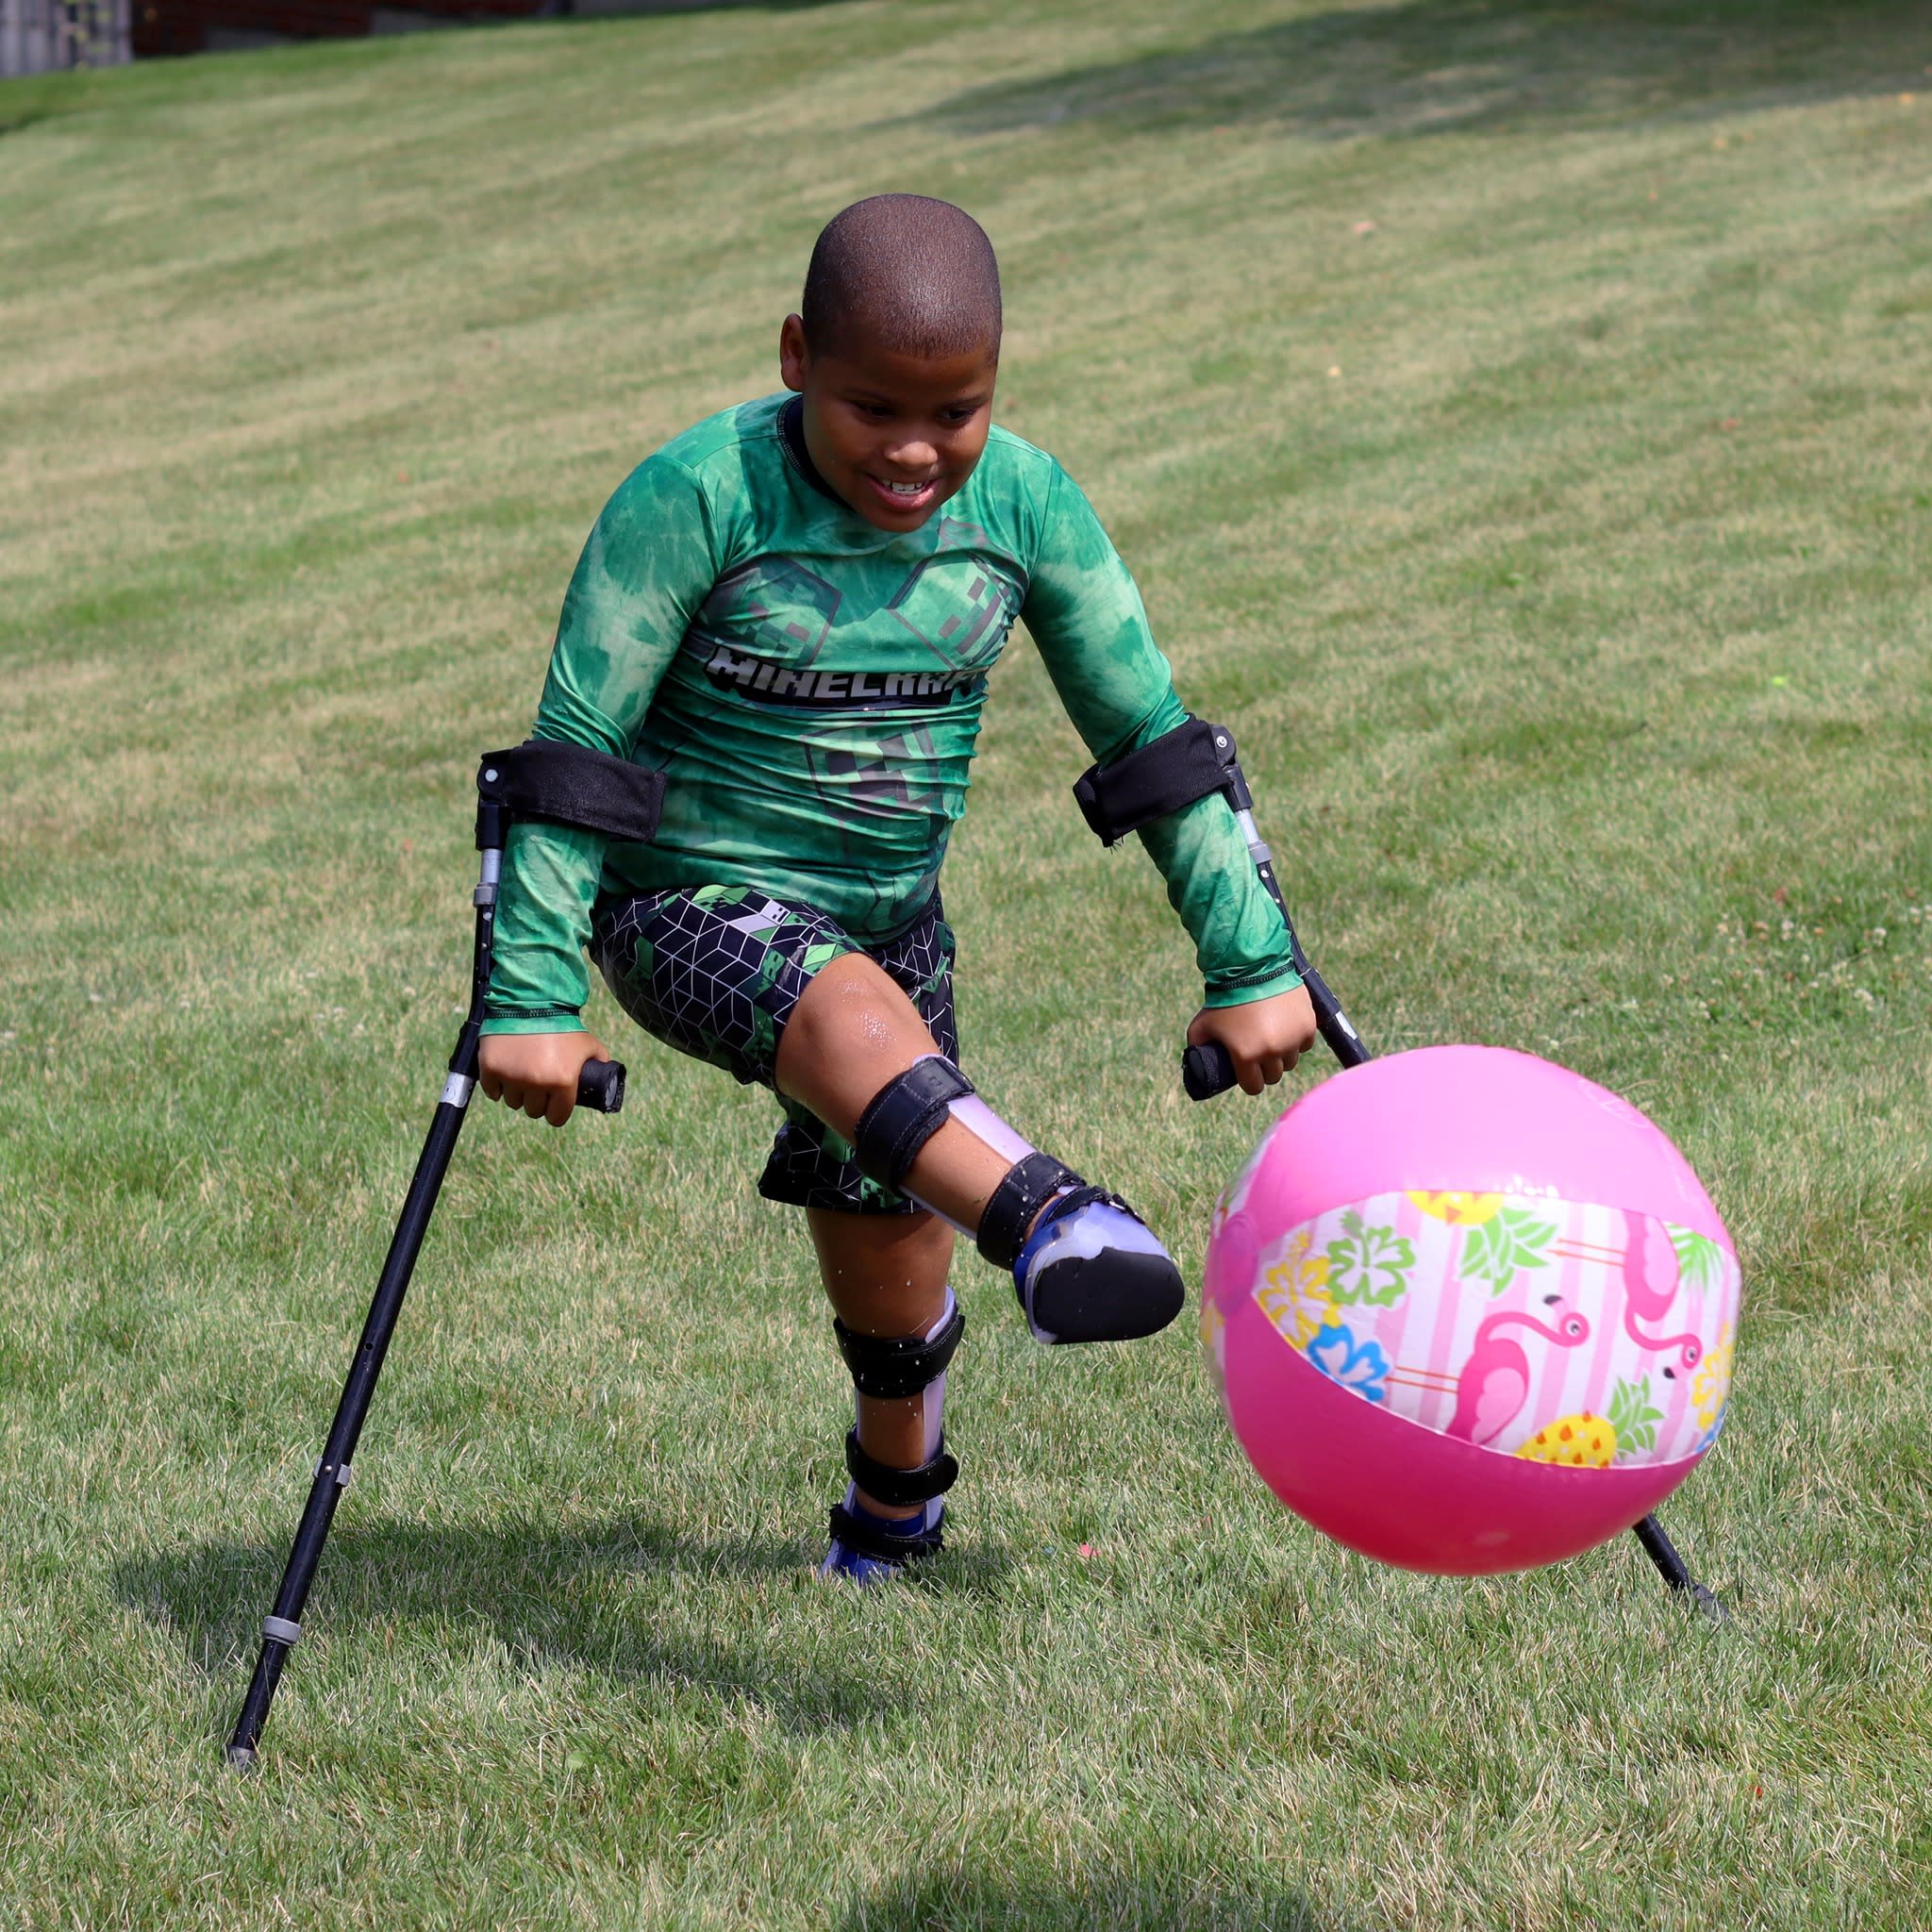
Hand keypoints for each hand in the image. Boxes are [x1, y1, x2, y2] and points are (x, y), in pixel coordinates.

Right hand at [477, 1029, 605, 1127]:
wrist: (531, 1001)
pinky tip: (506, 1073)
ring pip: (512, 1102)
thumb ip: (598, 1063)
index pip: (557, 1117)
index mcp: (562, 1081)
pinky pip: (492, 1091)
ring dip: (517, 1093)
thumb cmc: (562, 1024)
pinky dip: (497, 1086)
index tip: (554, 1104)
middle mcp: (536, 1083)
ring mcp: (511, 1076)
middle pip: (533, 1111)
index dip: (557, 1111)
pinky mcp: (490, 1068)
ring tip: (522, 1074)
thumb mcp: (588, 1044)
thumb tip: (604, 1081)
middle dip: (537, 1100)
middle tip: (538, 1084)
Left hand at [1186, 987, 1317, 1095]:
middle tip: (1258, 1052)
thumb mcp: (1201, 1025)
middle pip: (1273, 1076)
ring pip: (1290, 1061)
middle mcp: (1272, 1051)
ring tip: (1271, 1039)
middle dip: (1265, 1068)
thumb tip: (1196, 1063)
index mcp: (1246, 1055)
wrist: (1252, 967)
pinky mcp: (1308, 1026)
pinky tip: (1285, 1028)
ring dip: (1282, 1055)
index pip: (1253, 1087)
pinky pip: (1304, 1044)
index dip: (1249, 1080)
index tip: (1247, 1071)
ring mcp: (1292, 1039)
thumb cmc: (1224, 999)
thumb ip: (1197, 1046)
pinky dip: (1296, 1040)